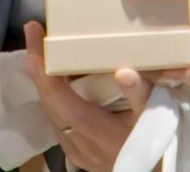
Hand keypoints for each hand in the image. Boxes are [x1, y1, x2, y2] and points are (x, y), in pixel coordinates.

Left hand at [23, 21, 151, 171]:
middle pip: (48, 102)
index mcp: (93, 128)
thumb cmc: (156, 144)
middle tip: (35, 36)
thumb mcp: (155, 116)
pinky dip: (54, 102)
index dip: (41, 65)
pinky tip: (59, 88)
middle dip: (37, 67)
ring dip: (44, 85)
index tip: (33, 34)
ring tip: (44, 55)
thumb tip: (123, 70)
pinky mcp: (79, 156)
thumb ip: (140, 93)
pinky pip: (58, 124)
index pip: (57, 96)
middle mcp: (78, 141)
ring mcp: (76, 151)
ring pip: (51, 114)